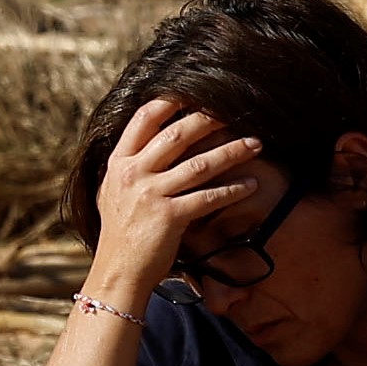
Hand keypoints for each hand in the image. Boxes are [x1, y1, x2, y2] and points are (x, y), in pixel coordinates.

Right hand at [85, 96, 280, 306]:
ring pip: (199, 164)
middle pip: (176, 136)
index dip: (169, 103)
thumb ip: (128, 168)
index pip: (143, 121)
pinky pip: (208, 198)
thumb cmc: (118, 234)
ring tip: (255, 144)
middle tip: (233, 112)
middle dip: (208, 120)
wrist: (117, 272)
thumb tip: (144, 145)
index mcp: (118, 164)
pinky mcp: (169, 217)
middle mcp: (133, 174)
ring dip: (231, 151)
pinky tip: (251, 184)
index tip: (193, 94)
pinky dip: (233, 190)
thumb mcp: (111, 194)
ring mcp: (150, 195)